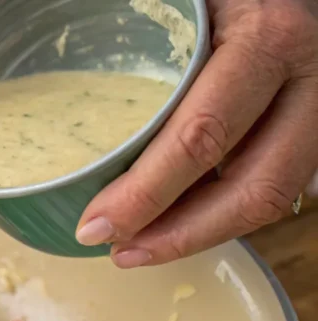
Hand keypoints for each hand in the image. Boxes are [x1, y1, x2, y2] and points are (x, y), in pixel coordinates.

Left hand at [76, 0, 317, 267]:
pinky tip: (173, 221)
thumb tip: (70, 95)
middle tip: (118, 252)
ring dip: (201, 233)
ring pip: (270, 196)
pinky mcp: (309, 124)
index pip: (202, 136)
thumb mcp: (188, 0)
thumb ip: (147, 44)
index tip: (94, 225)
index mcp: (268, 40)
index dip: (146, 193)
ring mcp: (316, 106)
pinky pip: (270, 181)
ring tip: (138, 248)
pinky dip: (219, 210)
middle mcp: (307, 78)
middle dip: (180, 235)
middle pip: (251, 187)